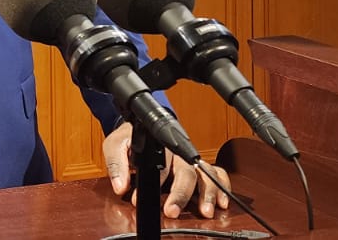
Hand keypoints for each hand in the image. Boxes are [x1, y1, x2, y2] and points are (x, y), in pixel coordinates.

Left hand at [102, 122, 230, 218]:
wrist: (140, 126)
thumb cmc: (128, 138)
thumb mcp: (115, 145)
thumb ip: (117, 164)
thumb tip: (120, 186)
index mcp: (158, 145)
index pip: (159, 165)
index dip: (152, 184)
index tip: (138, 199)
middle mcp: (177, 153)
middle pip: (186, 171)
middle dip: (181, 193)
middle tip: (171, 211)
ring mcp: (188, 159)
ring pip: (205, 172)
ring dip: (207, 192)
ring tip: (206, 211)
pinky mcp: (196, 166)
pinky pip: (216, 173)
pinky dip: (221, 186)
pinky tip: (221, 202)